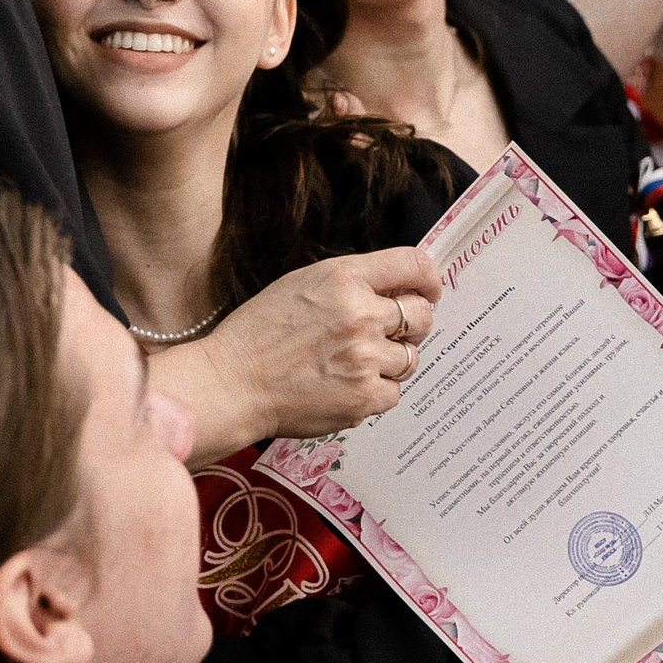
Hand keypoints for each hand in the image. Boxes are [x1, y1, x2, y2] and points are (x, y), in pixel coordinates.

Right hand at [195, 247, 442, 440]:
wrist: (233, 382)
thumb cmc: (260, 333)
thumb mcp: (302, 284)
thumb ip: (352, 282)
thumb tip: (397, 288)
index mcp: (344, 278)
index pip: (414, 265)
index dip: (429, 278)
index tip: (428, 290)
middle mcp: (361, 315)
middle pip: (422, 315)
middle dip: (412, 323)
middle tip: (387, 333)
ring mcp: (365, 359)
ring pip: (411, 358)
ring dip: (390, 361)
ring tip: (354, 363)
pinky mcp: (364, 398)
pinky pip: (394, 392)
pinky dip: (376, 391)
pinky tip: (346, 385)